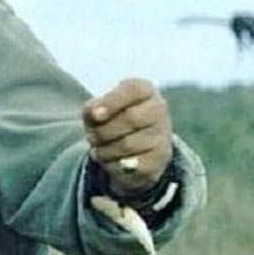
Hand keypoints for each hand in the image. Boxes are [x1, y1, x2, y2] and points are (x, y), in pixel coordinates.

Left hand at [81, 78, 171, 196]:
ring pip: (127, 144)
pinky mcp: (159, 159)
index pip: (133, 90)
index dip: (112, 102)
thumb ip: (93, 107)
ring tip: (98, 149)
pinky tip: (109, 160)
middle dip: (103, 131)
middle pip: (130, 118)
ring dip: (104, 149)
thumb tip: (95, 113)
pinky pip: (130, 164)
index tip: (95, 115)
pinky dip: (112, 164)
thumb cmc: (112, 120)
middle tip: (90, 137)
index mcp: (145, 91)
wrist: (133, 147)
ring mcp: (162, 135)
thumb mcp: (98, 109)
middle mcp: (159, 110)